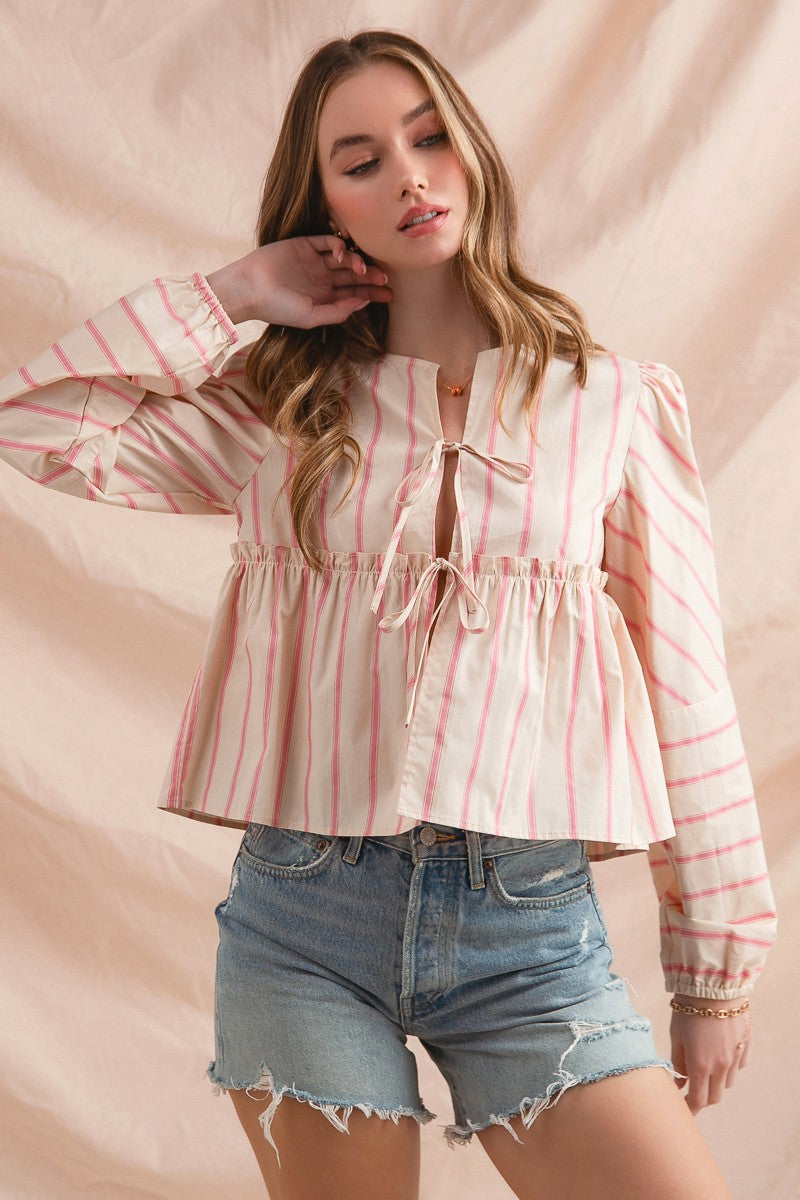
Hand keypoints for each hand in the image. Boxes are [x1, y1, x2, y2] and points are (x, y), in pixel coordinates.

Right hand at [205, 236, 393, 326]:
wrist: (249, 288)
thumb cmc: (278, 308)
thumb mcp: (311, 317)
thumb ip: (338, 312)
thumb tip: (363, 302)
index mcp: (323, 298)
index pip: (354, 293)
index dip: (372, 294)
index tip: (389, 295)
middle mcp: (321, 279)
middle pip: (353, 276)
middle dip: (371, 278)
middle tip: (386, 279)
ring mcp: (314, 261)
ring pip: (344, 258)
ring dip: (357, 262)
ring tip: (362, 270)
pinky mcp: (305, 244)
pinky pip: (328, 242)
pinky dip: (339, 246)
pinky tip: (342, 255)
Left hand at [669, 993, 751, 1113]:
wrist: (713, 985)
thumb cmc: (688, 1009)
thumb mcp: (676, 1036)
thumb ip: (678, 1062)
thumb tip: (679, 1081)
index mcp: (701, 1065)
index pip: (698, 1100)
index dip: (690, 1108)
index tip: (683, 1108)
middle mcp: (721, 1065)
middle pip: (715, 1096)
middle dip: (703, 1097)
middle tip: (692, 1089)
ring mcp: (736, 1055)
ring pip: (728, 1082)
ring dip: (716, 1081)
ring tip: (705, 1067)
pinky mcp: (746, 1043)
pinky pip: (739, 1064)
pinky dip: (730, 1066)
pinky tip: (720, 1053)